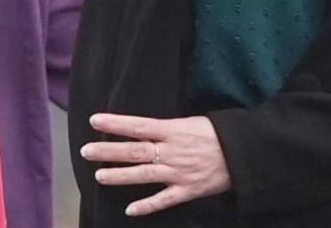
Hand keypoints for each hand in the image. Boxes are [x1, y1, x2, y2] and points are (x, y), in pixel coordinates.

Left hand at [80, 112, 231, 216]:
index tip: (94, 120)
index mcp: (173, 130)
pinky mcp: (189, 190)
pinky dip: (147, 206)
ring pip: (145, 175)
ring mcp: (180, 173)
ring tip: (99, 176)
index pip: (139, 125)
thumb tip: (141, 128)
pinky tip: (130, 210)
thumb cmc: (216, 134)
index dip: (116, 123)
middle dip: (109, 151)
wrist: (245, 154)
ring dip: (121, 177)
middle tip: (86, 151)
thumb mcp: (190, 123)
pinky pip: (165, 200)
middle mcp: (173, 151)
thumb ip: (166, 128)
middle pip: (135, 151)